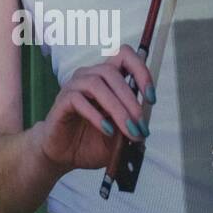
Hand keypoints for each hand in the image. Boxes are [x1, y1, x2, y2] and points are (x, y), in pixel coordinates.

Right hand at [38, 45, 152, 172]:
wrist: (65, 156)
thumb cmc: (91, 141)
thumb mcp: (119, 136)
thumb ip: (131, 124)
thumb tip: (145, 122)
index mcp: (106, 79)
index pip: (123, 56)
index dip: (140, 71)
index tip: (151, 98)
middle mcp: (89, 77)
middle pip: (111, 71)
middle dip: (131, 100)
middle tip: (140, 126)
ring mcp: (73, 87)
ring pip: (96, 84)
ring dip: (117, 108)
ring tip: (127, 131)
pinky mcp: (61, 101)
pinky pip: (78, 99)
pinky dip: (96, 115)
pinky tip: (107, 130)